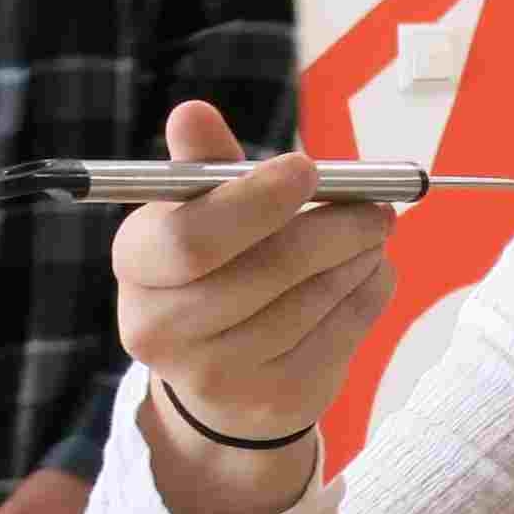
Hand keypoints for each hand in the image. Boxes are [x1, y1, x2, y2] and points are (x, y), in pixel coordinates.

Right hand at [115, 99, 396, 448]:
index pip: (194, 236)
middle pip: (265, 270)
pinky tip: (369, 271)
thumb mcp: (200, 212)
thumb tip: (191, 112)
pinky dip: (368, 294)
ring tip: (373, 233)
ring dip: (357, 257)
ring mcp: (217, 375)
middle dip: (333, 229)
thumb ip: (205, 164)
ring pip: (311, 301)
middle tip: (376, 205)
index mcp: (137, 265)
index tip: (308, 168)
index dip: (257, 200)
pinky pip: (340, 335)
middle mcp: (162, 329)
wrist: (219, 373)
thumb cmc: (214, 268)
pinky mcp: (273, 400)